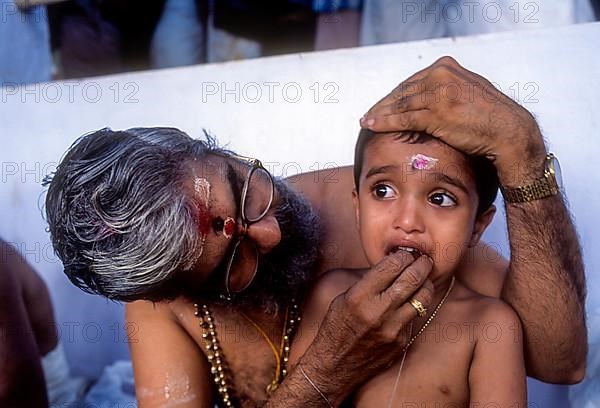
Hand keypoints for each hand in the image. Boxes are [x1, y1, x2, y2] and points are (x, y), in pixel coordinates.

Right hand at [299, 251, 433, 403]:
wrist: (334, 365)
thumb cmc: (336, 327)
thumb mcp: (343, 298)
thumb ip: (368, 282)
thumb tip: (391, 265)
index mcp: (360, 296)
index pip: (391, 266)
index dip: (402, 256)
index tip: (406, 254)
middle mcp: (378, 311)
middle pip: (411, 278)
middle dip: (421, 265)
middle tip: (424, 260)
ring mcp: (393, 329)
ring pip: (422, 298)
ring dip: (426, 284)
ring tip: (424, 278)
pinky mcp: (401, 342)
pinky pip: (415, 317)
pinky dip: (415, 306)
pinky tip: (411, 301)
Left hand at [360, 56, 546, 184]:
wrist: (508, 132)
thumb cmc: (489, 117)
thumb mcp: (467, 91)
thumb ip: (446, 88)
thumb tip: (428, 93)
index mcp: (446, 66)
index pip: (411, 82)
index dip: (393, 96)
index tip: (382, 105)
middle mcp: (440, 75)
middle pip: (402, 92)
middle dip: (383, 105)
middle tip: (369, 115)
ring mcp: (438, 93)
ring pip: (400, 105)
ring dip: (379, 114)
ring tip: (366, 122)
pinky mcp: (436, 112)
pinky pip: (403, 118)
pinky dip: (384, 122)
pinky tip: (371, 125)